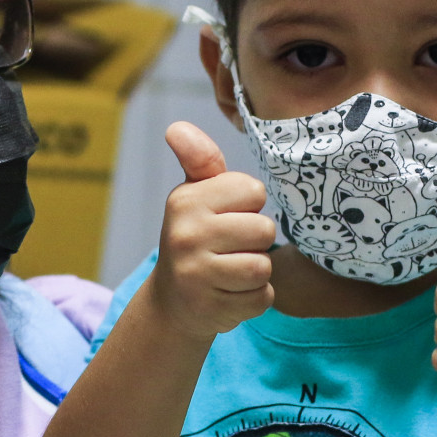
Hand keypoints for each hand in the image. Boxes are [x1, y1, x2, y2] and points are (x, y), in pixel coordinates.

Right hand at [147, 121, 276, 339]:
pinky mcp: (210, 309)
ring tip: (231, 272)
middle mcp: (186, 235)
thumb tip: (177, 127)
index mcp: (186, 201)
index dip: (249, 207)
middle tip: (229, 249)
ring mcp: (196, 275)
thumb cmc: (194, 239)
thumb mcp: (194, 196)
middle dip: (255, 242)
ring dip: (255, 273)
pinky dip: (253, 299)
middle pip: (263, 231)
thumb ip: (199, 160)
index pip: (254, 192)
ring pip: (263, 267)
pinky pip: (261, 298)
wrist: (173, 303)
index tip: (226, 218)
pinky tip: (230, 294)